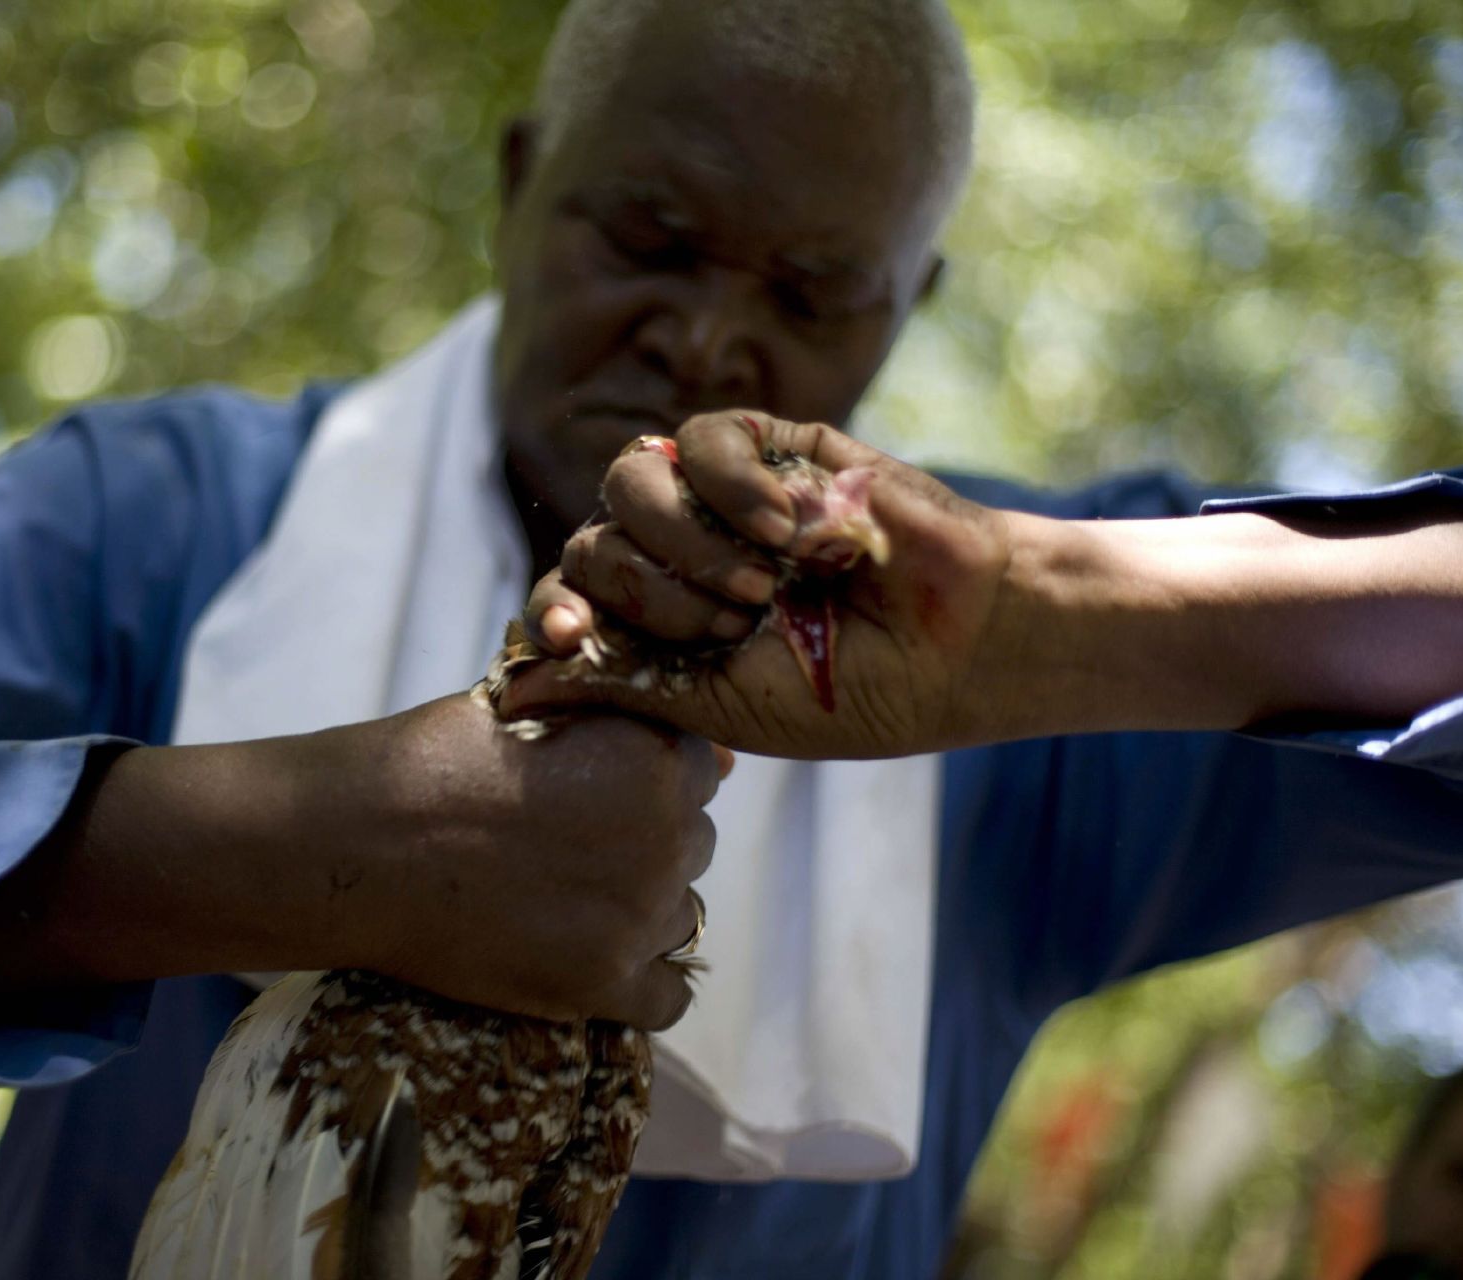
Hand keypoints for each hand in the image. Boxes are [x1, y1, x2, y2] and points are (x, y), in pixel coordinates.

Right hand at [321, 692, 721, 1028]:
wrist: (358, 843)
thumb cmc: (433, 759)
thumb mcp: (535, 708)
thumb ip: (621, 722)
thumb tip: (721, 762)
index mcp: (656, 758)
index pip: (700, 772)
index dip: (647, 780)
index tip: (597, 792)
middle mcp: (665, 838)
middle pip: (693, 844)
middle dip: (646, 843)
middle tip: (569, 845)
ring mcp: (636, 918)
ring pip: (680, 917)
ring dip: (640, 909)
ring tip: (565, 898)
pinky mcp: (600, 984)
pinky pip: (667, 997)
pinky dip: (639, 982)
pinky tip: (591, 958)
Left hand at [499, 410, 1018, 758]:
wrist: (957, 646)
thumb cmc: (847, 693)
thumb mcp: (717, 707)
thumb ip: (616, 684)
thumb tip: (504, 689)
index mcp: (660, 625)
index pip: (567, 599)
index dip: (556, 614)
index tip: (568, 637)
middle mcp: (679, 556)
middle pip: (592, 542)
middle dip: (653, 593)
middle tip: (734, 624)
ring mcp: (720, 499)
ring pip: (630, 482)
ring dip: (687, 542)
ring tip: (762, 585)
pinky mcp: (771, 446)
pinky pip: (702, 436)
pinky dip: (731, 486)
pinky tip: (787, 531)